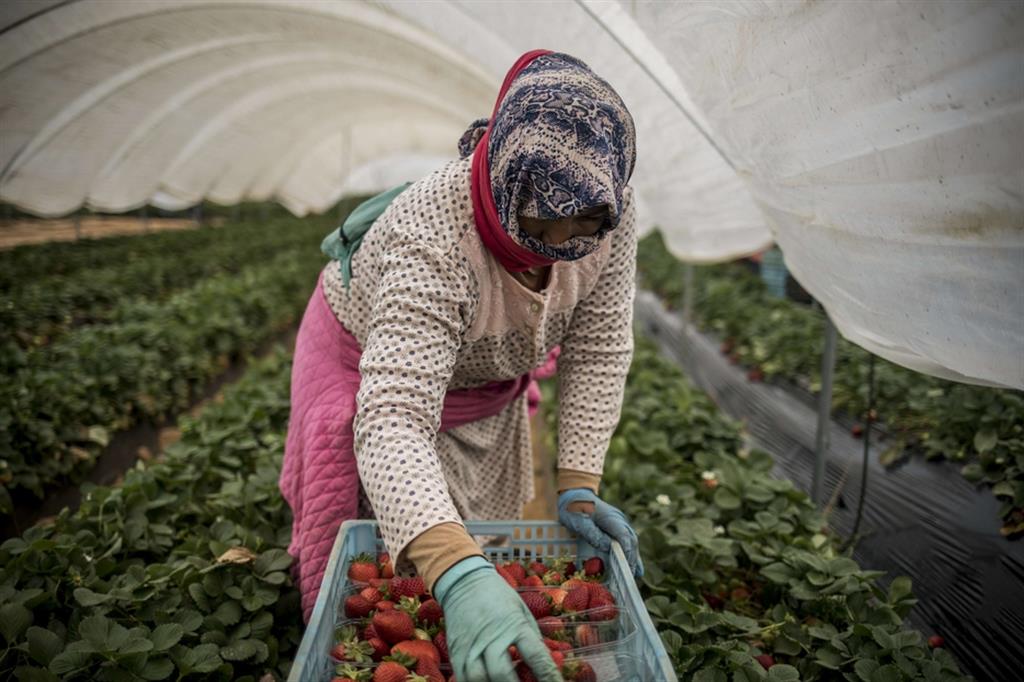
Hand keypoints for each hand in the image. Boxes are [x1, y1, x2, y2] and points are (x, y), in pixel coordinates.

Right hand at [434, 556, 562, 681]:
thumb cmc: (498, 595)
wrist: (464, 581)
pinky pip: (462, 676)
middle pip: (502, 672)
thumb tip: (545, 662)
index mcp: (515, 624)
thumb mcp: (521, 610)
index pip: (535, 656)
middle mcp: (492, 636)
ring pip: (478, 678)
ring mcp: (471, 645)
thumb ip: (532, 636)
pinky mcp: (456, 650)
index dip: (548, 675)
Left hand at [558, 488, 642, 576]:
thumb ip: (592, 533)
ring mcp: (619, 523)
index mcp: (611, 517)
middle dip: (632, 559)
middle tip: (629, 578)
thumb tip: (608, 547)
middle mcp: (619, 520)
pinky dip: (629, 554)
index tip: (627, 568)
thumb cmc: (574, 508)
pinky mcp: (616, 528)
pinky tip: (632, 567)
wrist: (575, 494)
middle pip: (631, 541)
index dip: (627, 553)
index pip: (624, 537)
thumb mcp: (578, 521)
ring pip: (631, 542)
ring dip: (633, 558)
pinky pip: (626, 542)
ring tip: (634, 576)